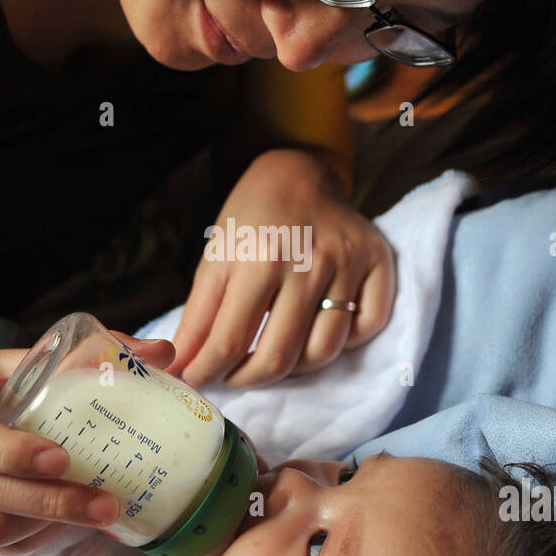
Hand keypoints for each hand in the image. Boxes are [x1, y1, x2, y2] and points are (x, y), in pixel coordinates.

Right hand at [0, 335, 175, 554]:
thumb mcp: (23, 359)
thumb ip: (87, 355)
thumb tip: (162, 353)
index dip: (11, 452)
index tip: (63, 458)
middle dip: (50, 502)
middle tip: (107, 505)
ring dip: (45, 526)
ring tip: (95, 513)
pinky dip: (32, 539)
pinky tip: (66, 523)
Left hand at [169, 148, 394, 386]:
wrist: (298, 176)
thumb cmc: (251, 221)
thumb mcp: (215, 260)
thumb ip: (197, 318)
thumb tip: (176, 367)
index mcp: (260, 258)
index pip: (230, 341)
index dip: (207, 371)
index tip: (196, 379)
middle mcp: (310, 262)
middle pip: (280, 357)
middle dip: (248, 379)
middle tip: (233, 375)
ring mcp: (349, 263)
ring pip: (325, 352)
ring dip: (294, 368)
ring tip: (273, 355)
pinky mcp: (378, 263)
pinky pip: (367, 328)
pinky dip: (344, 343)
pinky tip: (318, 331)